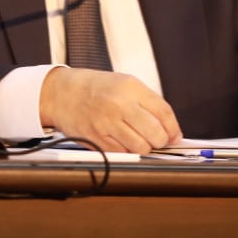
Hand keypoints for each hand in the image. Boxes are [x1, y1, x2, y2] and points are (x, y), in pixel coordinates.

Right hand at [39, 67, 181, 153]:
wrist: (62, 94)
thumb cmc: (97, 88)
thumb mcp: (125, 83)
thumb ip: (149, 103)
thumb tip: (171, 130)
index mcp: (130, 87)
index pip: (164, 112)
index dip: (173, 129)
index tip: (175, 136)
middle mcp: (119, 105)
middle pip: (155, 134)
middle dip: (161, 141)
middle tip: (157, 139)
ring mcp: (106, 123)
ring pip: (141, 148)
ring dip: (145, 148)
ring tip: (139, 139)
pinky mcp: (96, 139)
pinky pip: (123, 154)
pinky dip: (128, 151)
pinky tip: (123, 141)